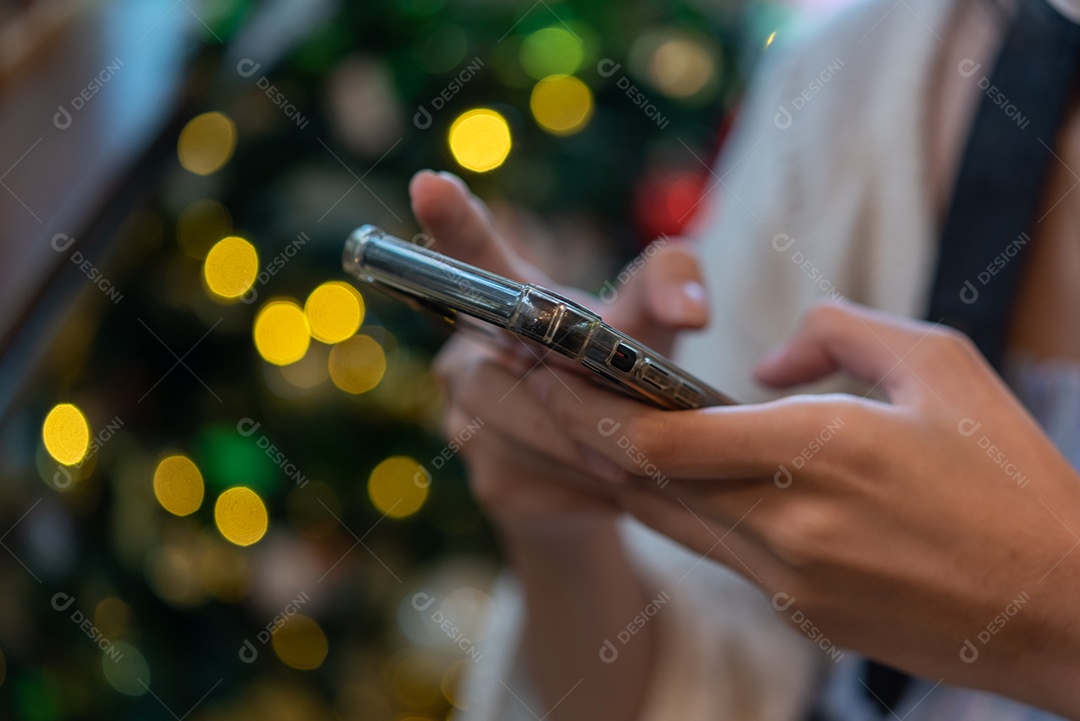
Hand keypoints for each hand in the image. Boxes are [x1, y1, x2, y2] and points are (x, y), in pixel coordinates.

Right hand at [409, 169, 707, 529]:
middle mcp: (470, 351)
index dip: (451, 222)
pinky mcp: (488, 476)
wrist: (611, 471)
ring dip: (586, 450)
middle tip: (635, 430)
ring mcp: (466, 417)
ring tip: (637, 465)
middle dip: (572, 407)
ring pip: (526, 434)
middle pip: (508, 377)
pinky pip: (539, 480)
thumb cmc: (620, 371)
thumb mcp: (650, 320)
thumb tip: (691, 311)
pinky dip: (587, 485)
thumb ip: (672, 283)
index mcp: (504, 298)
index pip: (469, 254)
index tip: (430, 182)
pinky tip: (616, 490)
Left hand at [529, 300, 1079, 715]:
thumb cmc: (1013, 477)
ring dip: (623, 474)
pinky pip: (717, 554)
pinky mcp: (800, 618)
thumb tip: (760, 363)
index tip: (550, 369)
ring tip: (589, 425)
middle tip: (542, 388)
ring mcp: (789, 585)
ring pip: (669, 522)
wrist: (1067, 608)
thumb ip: (836, 335)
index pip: (660, 439)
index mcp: (822, 453)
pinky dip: (682, 510)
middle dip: (580, 433)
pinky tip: (676, 479)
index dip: (588, 406)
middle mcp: (789, 528)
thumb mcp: (939, 366)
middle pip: (643, 483)